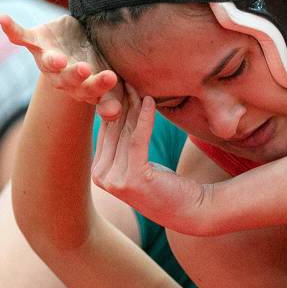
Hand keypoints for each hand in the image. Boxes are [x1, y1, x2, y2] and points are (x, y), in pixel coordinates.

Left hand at [0, 14, 122, 119]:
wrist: (81, 42)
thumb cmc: (98, 66)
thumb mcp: (109, 82)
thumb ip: (111, 97)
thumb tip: (112, 113)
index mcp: (83, 88)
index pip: (92, 89)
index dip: (101, 84)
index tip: (111, 77)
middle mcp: (62, 77)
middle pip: (68, 79)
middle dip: (75, 74)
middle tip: (84, 70)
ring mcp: (47, 59)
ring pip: (48, 62)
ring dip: (52, 61)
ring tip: (58, 59)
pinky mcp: (36, 42)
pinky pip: (20, 36)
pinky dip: (11, 29)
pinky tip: (3, 19)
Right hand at [91, 87, 214, 233]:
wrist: (187, 211)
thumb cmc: (164, 184)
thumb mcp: (137, 160)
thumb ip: (123, 141)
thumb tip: (117, 104)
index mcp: (98, 171)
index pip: (105, 131)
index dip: (113, 105)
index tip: (118, 81)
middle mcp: (102, 177)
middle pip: (113, 130)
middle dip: (120, 102)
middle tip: (125, 76)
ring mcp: (115, 180)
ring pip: (125, 133)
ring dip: (133, 106)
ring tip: (139, 85)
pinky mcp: (133, 178)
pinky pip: (138, 140)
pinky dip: (145, 118)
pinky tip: (151, 102)